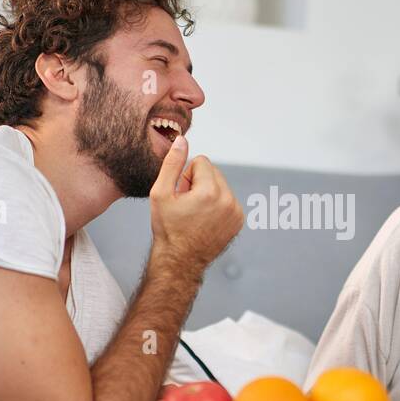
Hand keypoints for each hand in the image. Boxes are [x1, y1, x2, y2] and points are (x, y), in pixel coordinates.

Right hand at [149, 136, 243, 270]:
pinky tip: (205, 221)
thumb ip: (172, 164)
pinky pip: (228, 199)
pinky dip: (217, 205)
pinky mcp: (239, 220)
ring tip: (195, 214)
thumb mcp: (160, 193)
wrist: (180, 260)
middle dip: (198, 183)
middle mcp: (228, 200)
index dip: (186, 176)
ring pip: (220, 185)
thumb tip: (182, 140)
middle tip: (187, 205)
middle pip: (213, 172)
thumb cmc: (168, 229)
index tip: (181, 194)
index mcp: (210, 191)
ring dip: (208, 194)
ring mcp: (236, 212)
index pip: (201, 161)